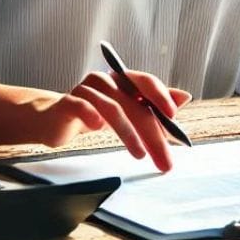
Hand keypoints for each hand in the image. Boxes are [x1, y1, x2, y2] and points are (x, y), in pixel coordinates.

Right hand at [14, 71, 192, 172]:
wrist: (54, 119)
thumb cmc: (95, 114)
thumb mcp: (127, 110)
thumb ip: (154, 105)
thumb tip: (184, 97)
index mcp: (122, 79)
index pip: (146, 82)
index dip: (161, 96)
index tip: (174, 118)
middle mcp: (106, 80)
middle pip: (134, 104)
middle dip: (153, 134)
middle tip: (164, 160)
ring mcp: (86, 89)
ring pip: (112, 108)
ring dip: (128, 133)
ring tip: (140, 155)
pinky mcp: (67, 102)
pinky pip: (81, 105)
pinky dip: (91, 115)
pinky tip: (97, 127)